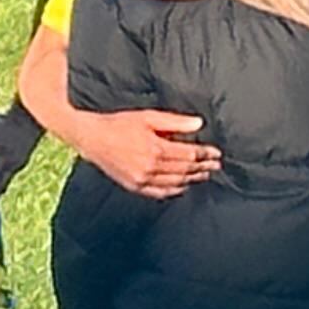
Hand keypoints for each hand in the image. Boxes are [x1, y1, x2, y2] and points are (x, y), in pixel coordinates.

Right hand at [76, 108, 220, 197]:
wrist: (92, 138)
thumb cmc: (118, 124)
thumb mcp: (147, 117)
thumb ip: (174, 122)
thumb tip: (198, 125)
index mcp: (156, 148)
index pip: (189, 154)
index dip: (205, 154)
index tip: (216, 154)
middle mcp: (151, 167)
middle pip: (185, 170)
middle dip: (202, 167)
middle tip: (215, 166)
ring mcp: (142, 179)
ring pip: (175, 182)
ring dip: (192, 179)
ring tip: (203, 175)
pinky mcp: (134, 186)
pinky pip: (159, 192)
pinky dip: (174, 190)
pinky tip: (182, 187)